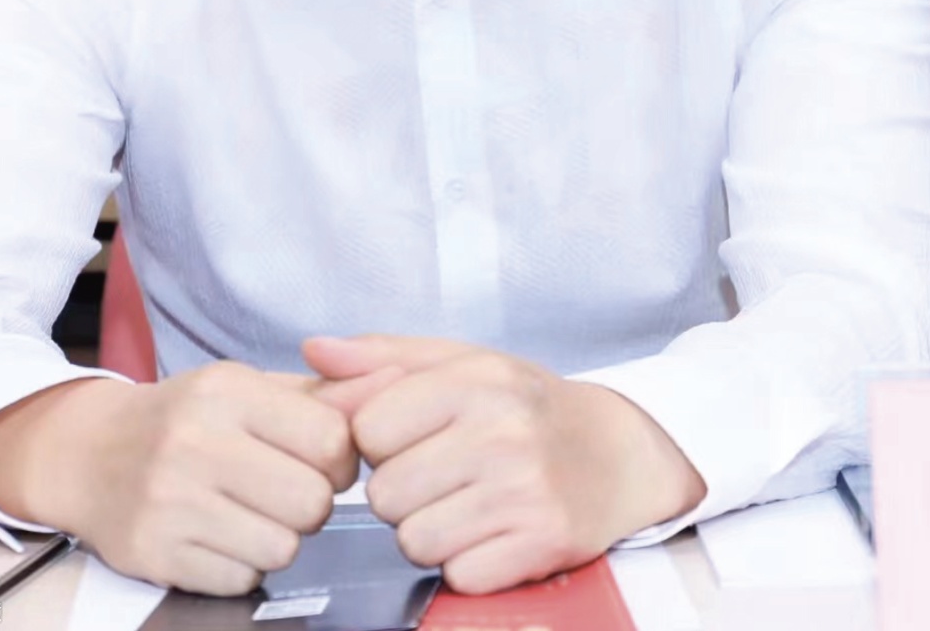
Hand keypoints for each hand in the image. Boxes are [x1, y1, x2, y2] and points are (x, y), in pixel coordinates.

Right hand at [0, 361, 395, 593]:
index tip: (320, 458)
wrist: (90, 453)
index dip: (340, 459)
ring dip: (279, 537)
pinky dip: (241, 565)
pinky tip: (219, 534)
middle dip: (312, 504)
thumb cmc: (189, 417)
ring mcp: (170, 500)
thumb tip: (397, 384)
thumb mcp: (248, 388)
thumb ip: (323, 394)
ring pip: (281, 548)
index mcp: (226, 390)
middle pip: (311, 502)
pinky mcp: (154, 553)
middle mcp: (195, 441)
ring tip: (251, 511)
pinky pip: (240, 580)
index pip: (330, 440)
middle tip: (287, 491)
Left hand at [304, 335, 705, 593]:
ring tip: (465, 502)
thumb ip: (380, 356)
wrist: (616, 451)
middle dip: (401, 491)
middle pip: (384, 494)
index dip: (377, 441)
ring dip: (429, 531)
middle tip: (442, 474)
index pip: (365, 429)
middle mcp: (500, 431)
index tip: (410, 437)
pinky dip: (466, 563)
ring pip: (414, 541)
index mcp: (472, 379)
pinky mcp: (543, 543)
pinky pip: (458, 576)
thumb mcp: (458, 361)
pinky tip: (491, 531)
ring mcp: (525, 490)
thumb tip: (313, 352)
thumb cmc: (521, 404)